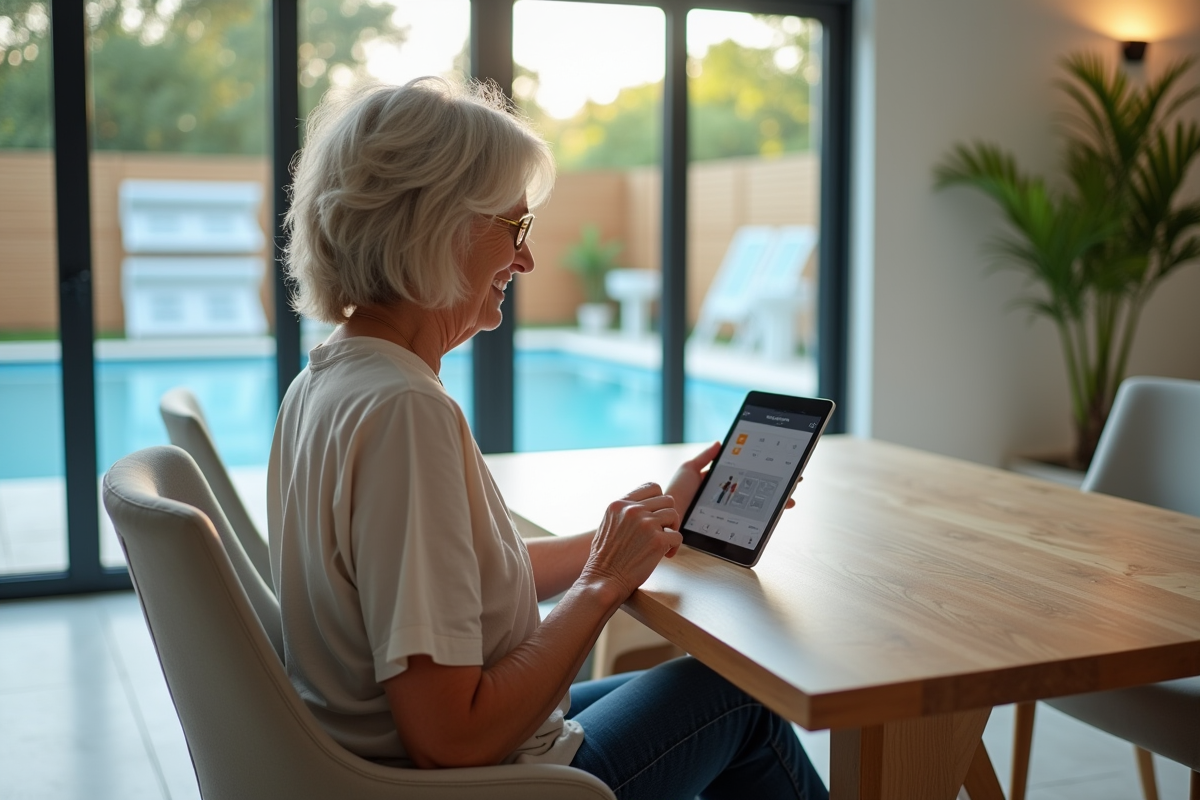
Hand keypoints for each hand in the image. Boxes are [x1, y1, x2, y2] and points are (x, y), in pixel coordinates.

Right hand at [581, 483, 680, 601]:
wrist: (603, 579)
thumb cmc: (604, 558)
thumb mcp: (608, 524)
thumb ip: (625, 513)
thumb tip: (646, 507)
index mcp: (619, 504)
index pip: (651, 487)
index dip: (659, 500)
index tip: (658, 513)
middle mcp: (632, 510)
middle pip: (667, 500)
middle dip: (667, 516)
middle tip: (663, 530)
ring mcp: (646, 524)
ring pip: (674, 515)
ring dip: (672, 529)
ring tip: (664, 543)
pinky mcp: (658, 540)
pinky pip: (677, 536)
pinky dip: (674, 547)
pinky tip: (665, 555)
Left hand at [662, 443, 800, 557]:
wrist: (665, 517)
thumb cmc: (675, 493)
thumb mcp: (689, 469)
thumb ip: (704, 457)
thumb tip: (721, 443)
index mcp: (720, 484)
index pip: (749, 476)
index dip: (766, 473)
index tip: (782, 467)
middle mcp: (727, 498)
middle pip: (758, 492)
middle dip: (779, 487)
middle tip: (796, 481)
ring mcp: (728, 512)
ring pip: (758, 507)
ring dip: (776, 504)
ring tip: (790, 500)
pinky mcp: (726, 525)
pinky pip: (748, 522)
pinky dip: (763, 518)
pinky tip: (774, 515)